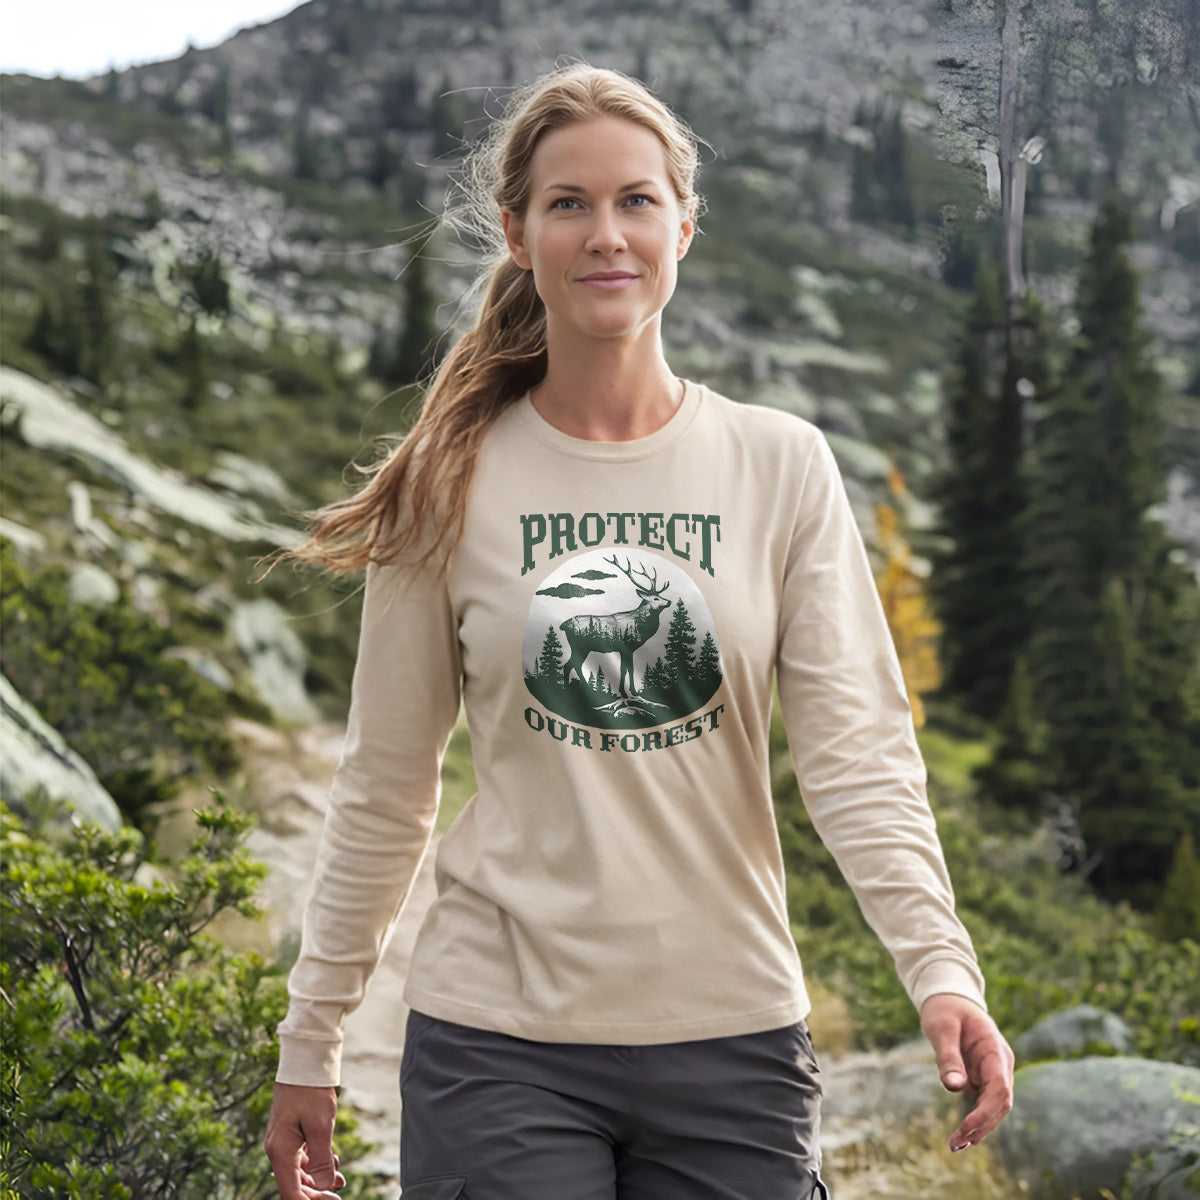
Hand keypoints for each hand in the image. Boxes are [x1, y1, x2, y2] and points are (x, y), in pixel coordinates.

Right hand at [264, 1082, 346, 1198]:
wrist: (305, 1063)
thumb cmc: (311, 1091)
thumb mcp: (321, 1126)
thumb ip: (321, 1159)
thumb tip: (325, 1186)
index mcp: (280, 1151)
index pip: (290, 1192)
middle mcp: (277, 1150)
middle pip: (294, 1185)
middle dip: (316, 1193)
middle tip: (339, 1195)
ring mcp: (283, 1142)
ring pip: (298, 1173)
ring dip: (318, 1179)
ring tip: (341, 1179)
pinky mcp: (290, 1134)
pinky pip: (301, 1159)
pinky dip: (316, 1164)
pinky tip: (333, 1159)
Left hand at [919, 992, 1014, 1152]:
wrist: (949, 998)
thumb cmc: (945, 1009)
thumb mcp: (942, 1028)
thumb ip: (948, 1057)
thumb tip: (954, 1088)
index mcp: (994, 1050)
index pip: (999, 1088)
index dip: (986, 1112)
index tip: (965, 1127)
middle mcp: (1000, 1064)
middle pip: (1000, 1103)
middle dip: (981, 1125)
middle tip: (956, 1142)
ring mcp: (993, 1071)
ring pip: (994, 1106)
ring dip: (979, 1126)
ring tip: (956, 1143)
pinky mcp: (984, 1077)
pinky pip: (984, 1102)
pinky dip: (976, 1118)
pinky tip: (962, 1135)